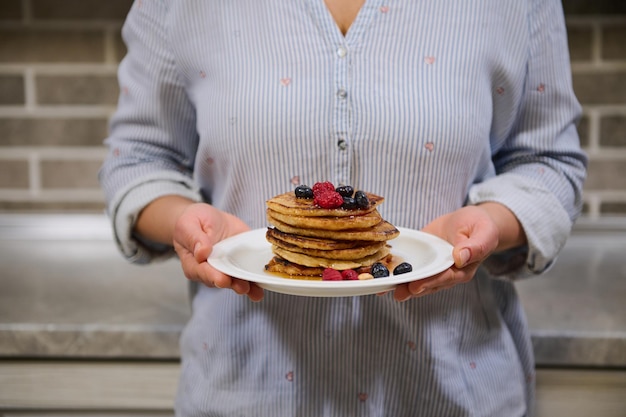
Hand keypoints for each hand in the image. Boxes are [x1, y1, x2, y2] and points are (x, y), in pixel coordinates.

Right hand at [172, 202, 264, 300]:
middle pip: (222, 280)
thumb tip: (202, 252)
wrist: (207, 218)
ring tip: (255, 291)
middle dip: (233, 284)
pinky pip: (248, 275)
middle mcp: (211, 270)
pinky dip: (256, 283)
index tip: (222, 279)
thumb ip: (194, 238)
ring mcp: (227, 268)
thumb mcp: (189, 225)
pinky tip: (262, 288)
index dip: (213, 277)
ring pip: (236, 281)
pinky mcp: (240, 263)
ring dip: (247, 287)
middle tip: (242, 287)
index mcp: (195, 264)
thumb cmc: (194, 221)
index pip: (204, 273)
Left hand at [392, 203, 524, 301]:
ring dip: (401, 284)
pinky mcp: (423, 259)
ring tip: (384, 289)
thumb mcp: (484, 232)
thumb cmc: (481, 226)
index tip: (415, 286)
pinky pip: (409, 266)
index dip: (429, 282)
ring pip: (416, 279)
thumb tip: (460, 257)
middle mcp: (446, 272)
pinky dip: (396, 271)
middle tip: (397, 292)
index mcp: (463, 269)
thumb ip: (476, 246)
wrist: (471, 220)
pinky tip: (381, 276)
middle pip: (427, 283)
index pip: (444, 278)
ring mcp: (433, 267)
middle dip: (411, 288)